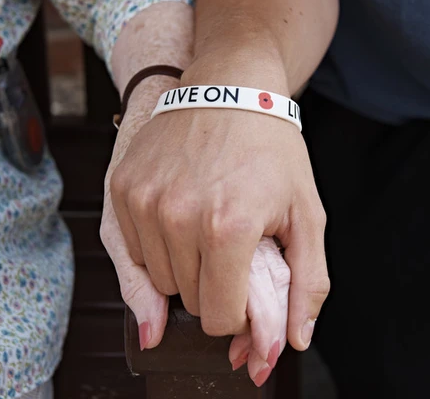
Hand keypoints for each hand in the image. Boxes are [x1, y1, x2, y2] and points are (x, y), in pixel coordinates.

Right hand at [111, 77, 328, 356]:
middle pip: (188, 300)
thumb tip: (288, 343)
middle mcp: (179, 216)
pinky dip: (157, 244)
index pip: (219, 317)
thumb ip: (307, 285)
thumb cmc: (271, 148)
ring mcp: (144, 200)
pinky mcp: (123, 187)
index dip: (237, 310)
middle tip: (229, 244)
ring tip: (205, 224)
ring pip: (156, 278)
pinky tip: (180, 213)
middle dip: (212, 284)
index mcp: (229, 227)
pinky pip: (132, 248)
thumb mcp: (306, 213)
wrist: (229, 86)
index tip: (245, 281)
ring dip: (182, 265)